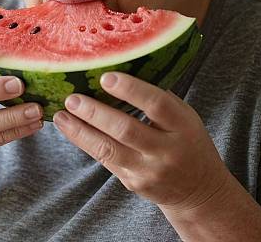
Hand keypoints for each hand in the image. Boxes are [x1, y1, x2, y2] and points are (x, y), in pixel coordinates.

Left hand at [52, 72, 230, 212]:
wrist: (199, 191)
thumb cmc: (187, 141)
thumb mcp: (184, 116)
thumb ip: (159, 98)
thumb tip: (123, 68)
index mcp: (182, 126)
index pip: (156, 104)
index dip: (130, 90)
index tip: (105, 77)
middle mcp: (166, 150)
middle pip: (126, 129)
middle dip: (95, 112)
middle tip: (73, 98)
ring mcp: (148, 170)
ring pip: (109, 149)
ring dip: (80, 131)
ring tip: (61, 115)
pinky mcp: (133, 182)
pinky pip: (105, 160)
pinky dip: (85, 142)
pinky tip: (69, 128)